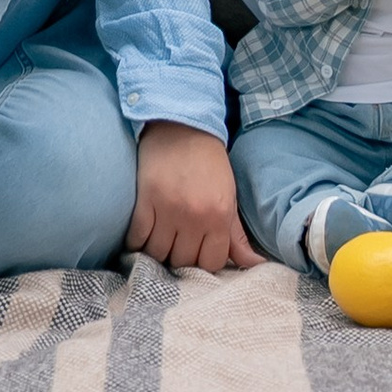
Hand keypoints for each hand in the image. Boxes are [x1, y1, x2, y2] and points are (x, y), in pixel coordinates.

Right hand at [128, 119, 257, 269]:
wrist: (183, 127)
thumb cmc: (209, 164)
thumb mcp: (229, 198)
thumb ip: (237, 236)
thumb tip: (256, 264)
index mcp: (219, 215)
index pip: (211, 263)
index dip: (204, 260)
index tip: (199, 251)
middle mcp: (194, 216)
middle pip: (183, 261)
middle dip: (181, 257)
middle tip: (179, 243)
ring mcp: (167, 209)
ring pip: (158, 254)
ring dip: (158, 252)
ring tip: (161, 239)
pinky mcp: (144, 201)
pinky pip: (136, 239)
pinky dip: (137, 242)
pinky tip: (143, 234)